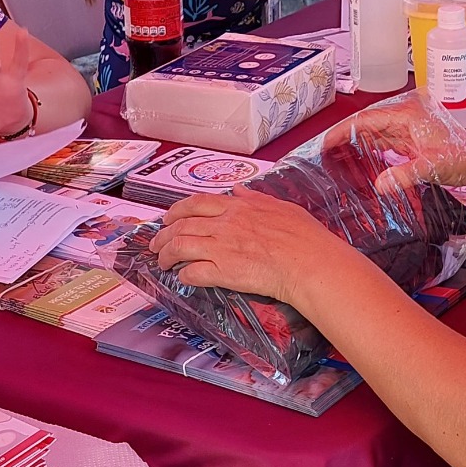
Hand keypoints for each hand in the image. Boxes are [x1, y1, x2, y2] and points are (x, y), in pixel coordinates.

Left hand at [150, 187, 358, 305]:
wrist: (308, 262)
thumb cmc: (303, 236)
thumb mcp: (280, 206)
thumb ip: (255, 198)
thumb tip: (239, 189)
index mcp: (238, 207)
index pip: (196, 203)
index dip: (177, 210)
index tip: (169, 218)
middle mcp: (224, 224)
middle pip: (182, 225)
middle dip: (164, 234)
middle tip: (157, 243)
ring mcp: (221, 247)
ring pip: (180, 246)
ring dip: (166, 254)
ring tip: (162, 261)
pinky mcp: (222, 272)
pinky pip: (192, 272)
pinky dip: (183, 274)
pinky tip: (182, 277)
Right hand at [319, 93, 465, 191]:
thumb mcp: (435, 167)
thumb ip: (405, 175)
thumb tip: (379, 185)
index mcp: (406, 115)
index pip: (364, 120)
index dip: (341, 132)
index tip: (323, 145)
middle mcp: (404, 118)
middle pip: (364, 126)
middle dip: (342, 139)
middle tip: (322, 157)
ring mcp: (407, 129)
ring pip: (372, 135)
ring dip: (353, 147)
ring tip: (334, 162)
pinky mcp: (411, 141)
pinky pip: (382, 144)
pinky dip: (367, 153)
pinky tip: (358, 166)